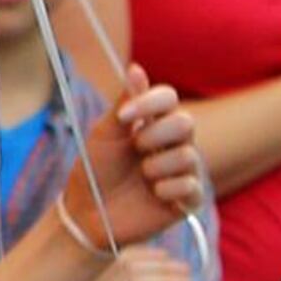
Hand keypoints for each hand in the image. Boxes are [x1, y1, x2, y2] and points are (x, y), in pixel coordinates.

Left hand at [57, 72, 204, 251]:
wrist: (88, 213)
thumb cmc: (94, 171)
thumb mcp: (104, 134)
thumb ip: (125, 103)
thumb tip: (136, 68)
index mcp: (154, 124)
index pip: (168, 98)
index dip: (150, 102)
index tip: (124, 116)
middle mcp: (173, 144)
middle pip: (186, 123)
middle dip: (157, 135)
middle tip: (136, 148)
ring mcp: (183, 171)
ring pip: (188, 156)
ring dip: (157, 166)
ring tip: (141, 178)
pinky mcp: (188, 199)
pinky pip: (191, 185)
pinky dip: (167, 189)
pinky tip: (154, 195)